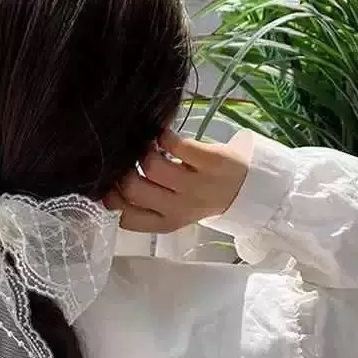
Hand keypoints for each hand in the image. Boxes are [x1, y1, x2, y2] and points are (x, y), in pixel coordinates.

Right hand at [104, 130, 248, 233]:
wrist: (249, 188)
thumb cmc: (202, 195)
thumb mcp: (173, 210)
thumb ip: (145, 204)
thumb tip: (108, 187)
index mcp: (166, 222)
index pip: (127, 218)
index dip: (113, 198)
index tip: (113, 183)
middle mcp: (179, 207)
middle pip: (133, 188)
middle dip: (124, 170)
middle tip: (130, 160)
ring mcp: (196, 185)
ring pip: (152, 165)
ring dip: (144, 151)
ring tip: (150, 147)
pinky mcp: (211, 161)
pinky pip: (176, 144)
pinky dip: (165, 135)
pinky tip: (166, 136)